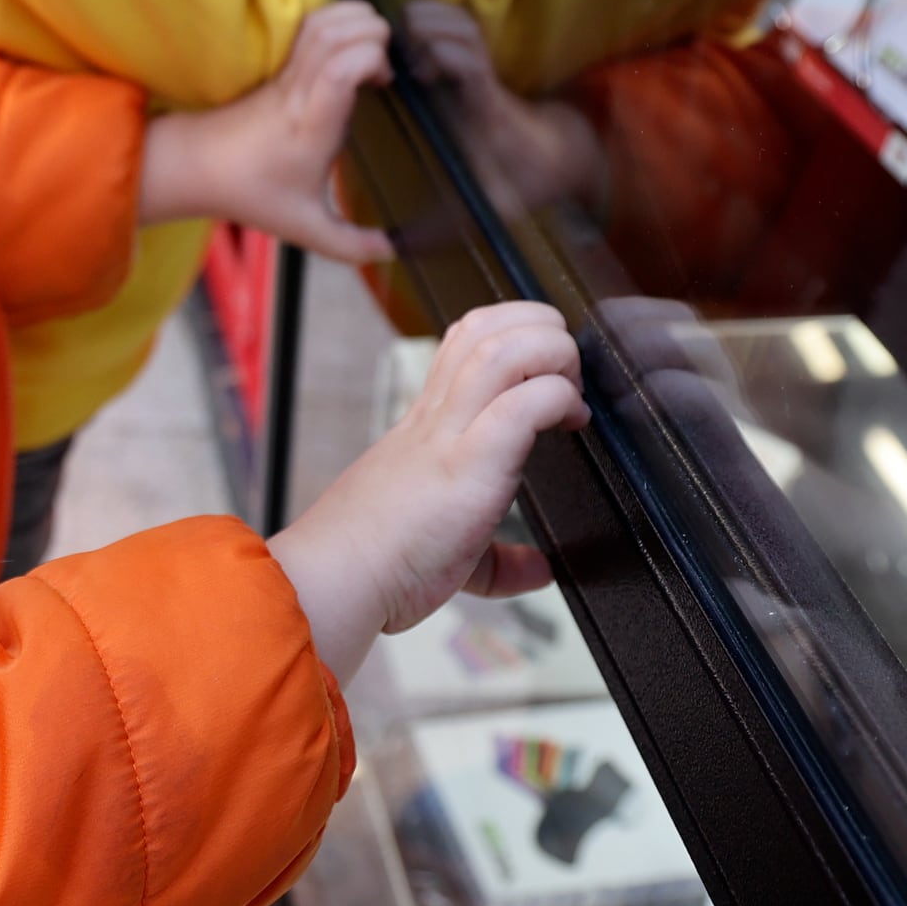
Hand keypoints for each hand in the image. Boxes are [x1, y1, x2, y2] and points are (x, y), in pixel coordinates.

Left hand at [140, 0, 393, 263]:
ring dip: (355, 20)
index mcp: (311, 125)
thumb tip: (390, 252)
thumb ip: (351, 245)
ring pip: (319, 21)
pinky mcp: (276, 63)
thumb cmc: (251, 193)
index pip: (340, 70)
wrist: (196, 167)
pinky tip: (348, 43)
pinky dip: (335, 17)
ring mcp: (284, 72)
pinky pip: (307, 23)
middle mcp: (299, 90)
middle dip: (372, 33)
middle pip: (334, 33)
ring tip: (372, 47)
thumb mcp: (306, 228)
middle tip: (385, 62)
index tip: (386, 81)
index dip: (371, 60)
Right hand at [270, 301, 586, 678]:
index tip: (546, 373)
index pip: (463, 343)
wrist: (335, 581)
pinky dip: (557, 398)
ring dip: (551, 350)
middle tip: (566, 371)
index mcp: (425, 427)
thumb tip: (538, 570)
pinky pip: (522, 402)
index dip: (511, 334)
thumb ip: (499, 559)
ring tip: (571, 388)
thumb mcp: (447, 550)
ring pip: (503, 346)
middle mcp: (435, 417)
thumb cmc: (378, 566)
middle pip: (484, 325)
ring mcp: (449, 434)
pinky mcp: (468, 461)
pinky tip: (570, 422)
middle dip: (539, 325)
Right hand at [404, 1, 604, 214]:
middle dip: (426, 31)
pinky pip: (458, 27)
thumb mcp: (485, 209)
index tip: (417, 75)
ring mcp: (483, 68)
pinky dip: (432, 25)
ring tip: (399, 51)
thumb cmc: (519, 183)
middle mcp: (485, 82)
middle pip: (462, 28)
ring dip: (427, 23)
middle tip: (398, 58)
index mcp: (486, 110)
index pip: (471, 65)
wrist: (558, 160)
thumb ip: (442, 229)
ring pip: (461, 20)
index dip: (443, 56)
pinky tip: (411, 51)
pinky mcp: (478, 63)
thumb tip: (397, 249)